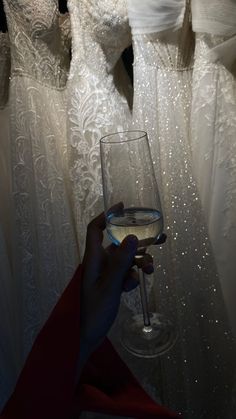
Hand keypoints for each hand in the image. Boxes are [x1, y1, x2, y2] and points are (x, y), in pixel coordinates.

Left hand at [79, 211, 165, 361]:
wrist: (86, 336)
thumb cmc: (93, 311)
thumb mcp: (109, 287)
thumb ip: (120, 263)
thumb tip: (132, 237)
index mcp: (93, 259)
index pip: (95, 229)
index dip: (107, 215)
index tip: (122, 207)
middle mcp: (100, 262)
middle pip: (119, 243)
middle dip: (139, 241)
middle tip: (160, 238)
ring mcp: (106, 273)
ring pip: (127, 259)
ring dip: (140, 262)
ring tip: (151, 270)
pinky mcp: (112, 283)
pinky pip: (127, 272)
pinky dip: (133, 276)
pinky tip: (134, 286)